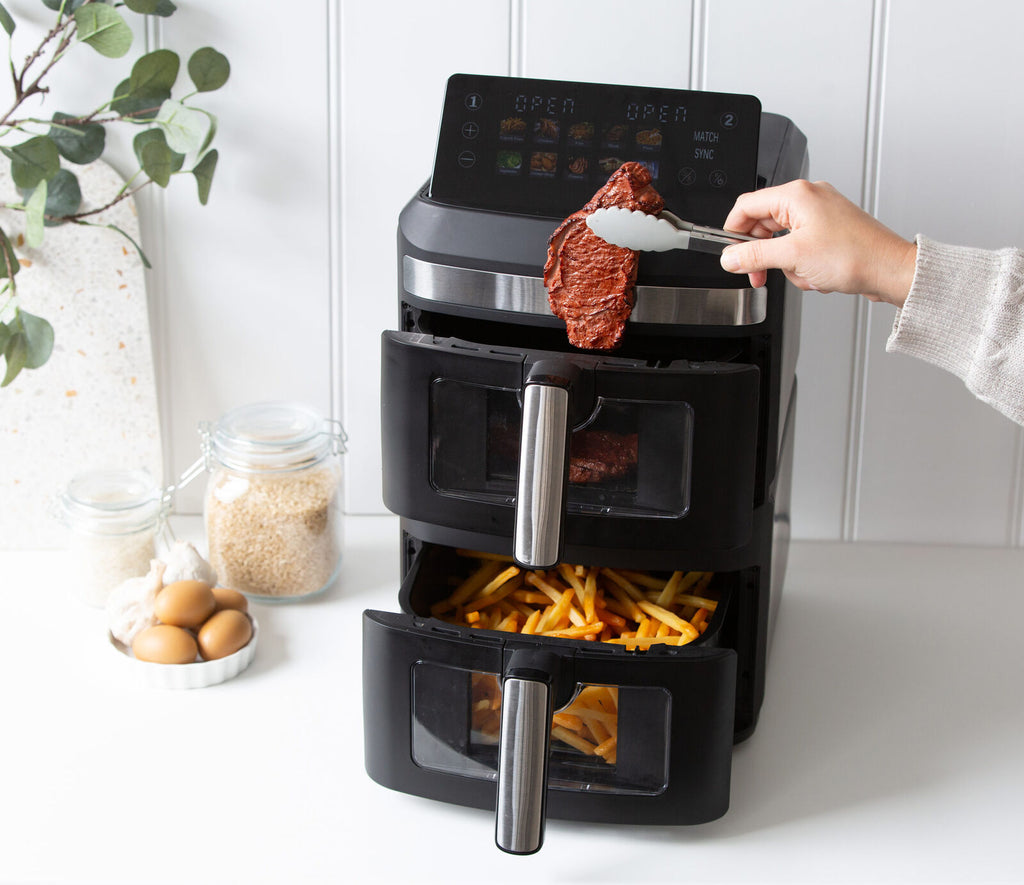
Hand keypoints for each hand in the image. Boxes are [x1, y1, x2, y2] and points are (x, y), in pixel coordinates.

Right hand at [719, 180, 916, 306]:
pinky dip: (802, 265)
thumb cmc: (855, 256)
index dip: (733, 231)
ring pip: (781, 240)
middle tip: (759, 274)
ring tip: (804, 274)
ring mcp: (820, 214)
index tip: (730, 254)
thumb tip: (730, 257)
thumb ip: (754, 255)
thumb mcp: (793, 257)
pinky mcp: (829, 231)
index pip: (747, 206)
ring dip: (787, 264)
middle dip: (762, 254)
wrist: (890, 270)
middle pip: (763, 224)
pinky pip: (800, 248)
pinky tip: (816, 275)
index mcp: (797, 195)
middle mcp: (809, 199)